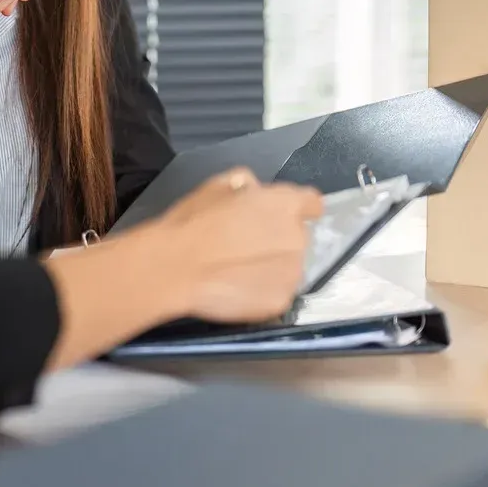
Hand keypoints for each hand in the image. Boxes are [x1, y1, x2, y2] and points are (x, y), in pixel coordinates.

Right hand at [38, 169, 322, 370]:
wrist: (175, 267)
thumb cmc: (192, 222)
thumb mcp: (216, 185)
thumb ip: (245, 184)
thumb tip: (253, 190)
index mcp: (285, 204)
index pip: (312, 203)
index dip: (298, 208)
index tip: (280, 216)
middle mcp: (298, 238)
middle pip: (297, 237)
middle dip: (277, 239)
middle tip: (244, 245)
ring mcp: (292, 274)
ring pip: (289, 267)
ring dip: (271, 266)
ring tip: (236, 270)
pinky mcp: (280, 302)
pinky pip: (276, 292)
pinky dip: (262, 290)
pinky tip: (235, 287)